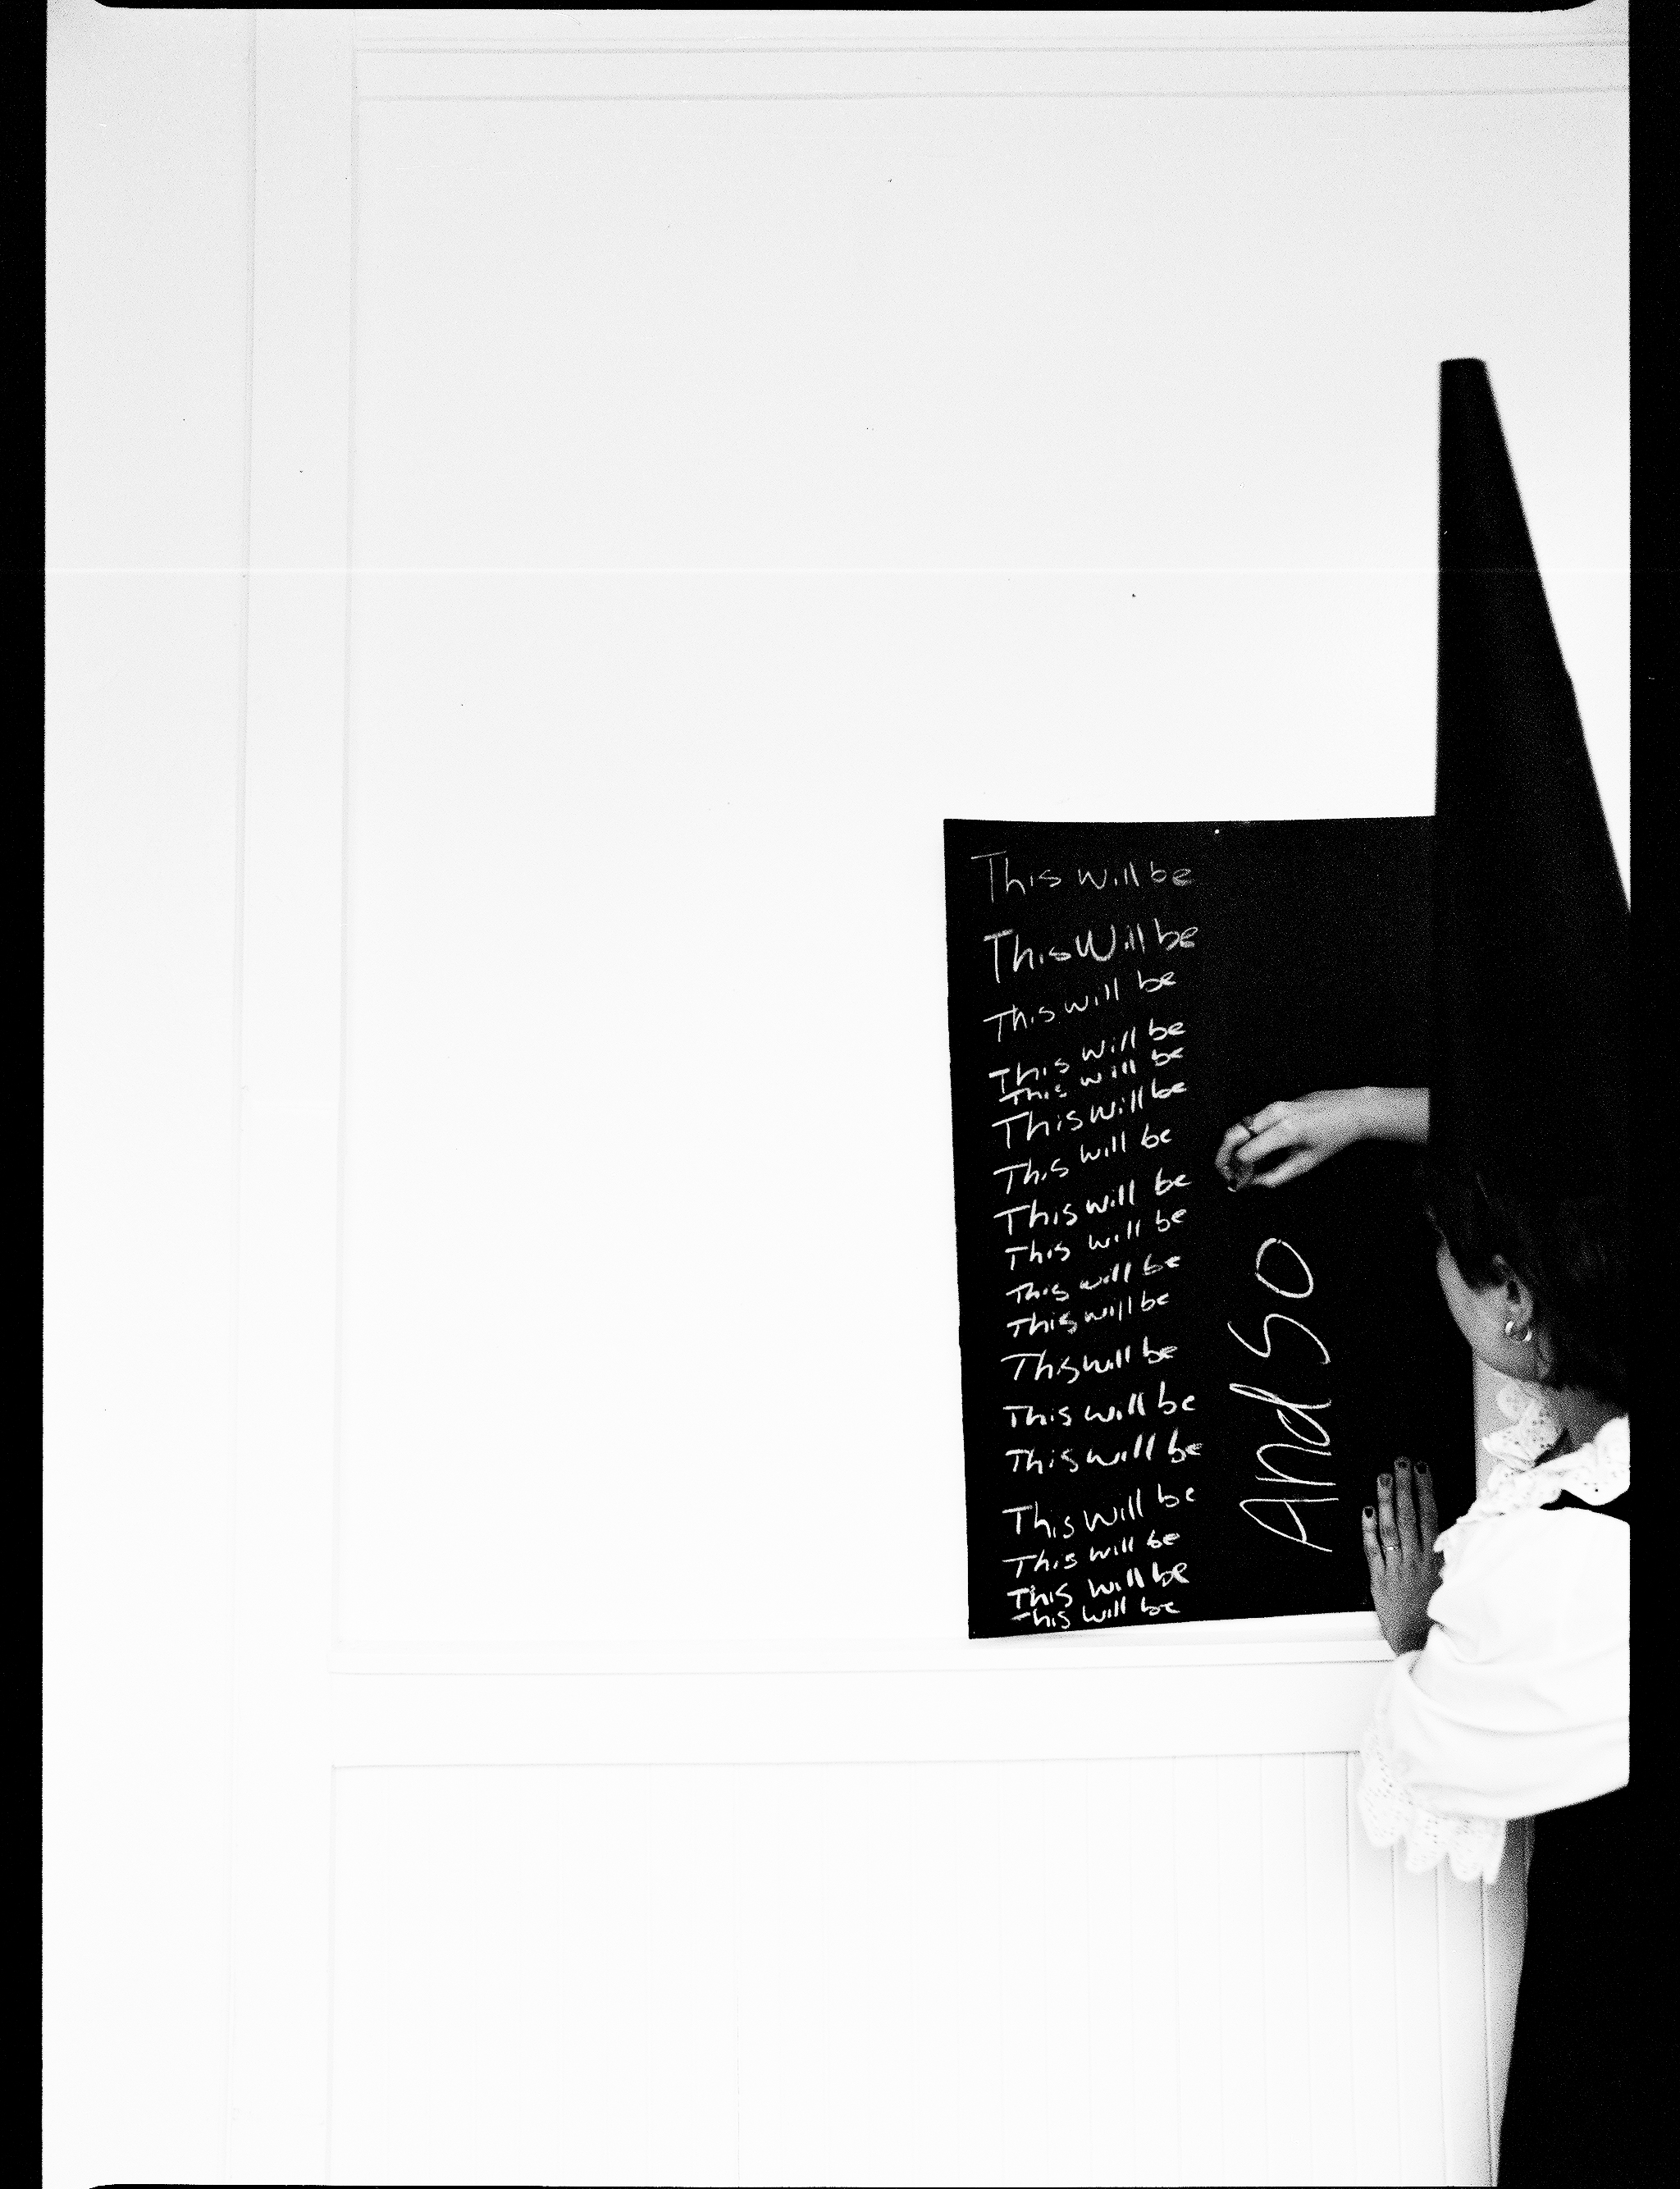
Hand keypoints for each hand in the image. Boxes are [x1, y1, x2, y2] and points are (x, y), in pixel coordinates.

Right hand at [1214, 1088, 1373, 1189]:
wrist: (1352, 1109)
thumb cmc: (1334, 1136)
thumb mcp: (1307, 1163)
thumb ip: (1276, 1176)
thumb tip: (1252, 1183)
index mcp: (1285, 1130)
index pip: (1246, 1153)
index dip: (1239, 1172)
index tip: (1240, 1183)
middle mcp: (1274, 1114)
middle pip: (1232, 1135)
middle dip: (1223, 1156)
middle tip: (1224, 1173)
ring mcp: (1273, 1106)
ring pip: (1238, 1127)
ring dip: (1232, 1147)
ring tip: (1239, 1165)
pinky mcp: (1275, 1104)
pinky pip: (1250, 1122)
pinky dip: (1244, 1138)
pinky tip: (1252, 1153)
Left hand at [1361, 1457, 1442, 1655]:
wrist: (1426, 1648)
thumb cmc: (1442, 1618)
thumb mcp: (1455, 1584)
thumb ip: (1452, 1557)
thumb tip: (1456, 1531)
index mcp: (1437, 1559)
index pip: (1431, 1516)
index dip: (1425, 1490)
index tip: (1421, 1469)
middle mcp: (1417, 1560)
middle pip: (1410, 1515)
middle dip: (1405, 1486)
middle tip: (1399, 1461)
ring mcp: (1397, 1569)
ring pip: (1391, 1528)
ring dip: (1387, 1501)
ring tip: (1382, 1477)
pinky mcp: (1380, 1581)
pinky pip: (1373, 1551)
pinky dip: (1368, 1531)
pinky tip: (1366, 1511)